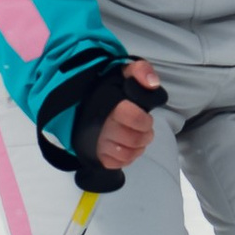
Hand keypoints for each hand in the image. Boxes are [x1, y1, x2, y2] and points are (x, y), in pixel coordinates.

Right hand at [92, 57, 165, 171]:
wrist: (82, 100)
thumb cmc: (110, 88)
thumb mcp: (125, 72)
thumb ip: (141, 71)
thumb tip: (152, 83)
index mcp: (111, 105)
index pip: (135, 118)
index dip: (145, 120)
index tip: (146, 118)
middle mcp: (102, 126)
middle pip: (133, 139)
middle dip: (145, 135)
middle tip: (145, 129)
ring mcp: (98, 142)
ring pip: (126, 154)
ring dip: (138, 147)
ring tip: (137, 138)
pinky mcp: (96, 154)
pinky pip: (117, 163)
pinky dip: (126, 158)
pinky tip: (127, 147)